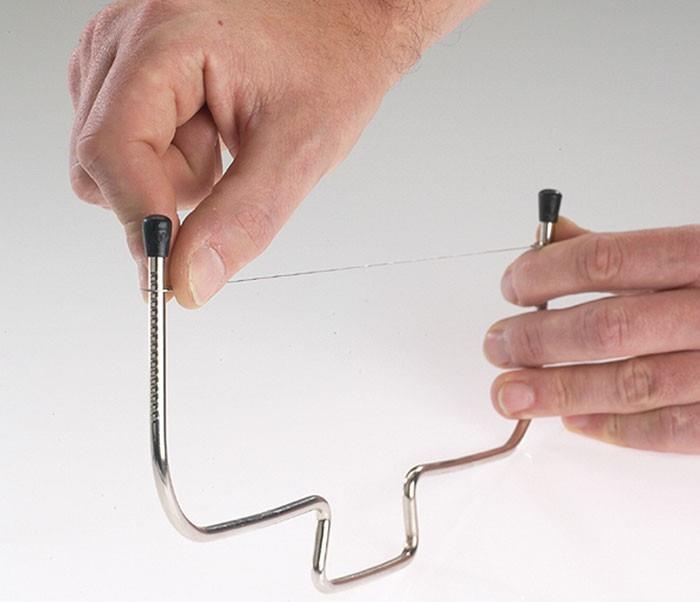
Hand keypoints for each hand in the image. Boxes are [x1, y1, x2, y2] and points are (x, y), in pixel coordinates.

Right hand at [69, 0, 481, 305]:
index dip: (141, 221)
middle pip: (102, 163)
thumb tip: (189, 281)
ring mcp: (121, 50)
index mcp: (167, 39)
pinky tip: (206, 128)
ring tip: (222, 134)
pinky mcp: (127, 68)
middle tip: (225, 162)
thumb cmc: (332, 62)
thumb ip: (243, 221)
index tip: (173, 271)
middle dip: (165, 189)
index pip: (111, 152)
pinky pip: (120, 143)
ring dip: (170, 171)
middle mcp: (127, 36)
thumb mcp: (300, 149)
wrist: (342, 22)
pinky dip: (165, 156)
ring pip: (108, 159)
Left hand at [484, 220, 699, 453]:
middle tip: (498, 345)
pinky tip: (575, 420)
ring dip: (559, 391)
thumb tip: (550, 243)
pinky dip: (615, 427)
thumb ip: (622, 250)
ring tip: (511, 392)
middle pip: (610, 327)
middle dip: (539, 339)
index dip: (545, 275)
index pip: (605, 261)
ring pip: (633, 384)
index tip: (513, 287)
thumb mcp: (697, 249)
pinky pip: (671, 430)